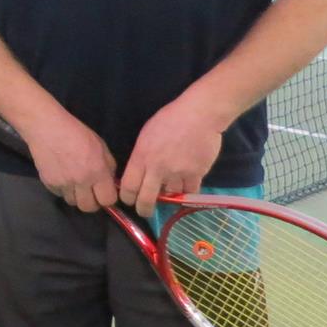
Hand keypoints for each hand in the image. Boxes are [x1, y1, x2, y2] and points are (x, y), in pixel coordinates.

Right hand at [23, 107, 119, 212]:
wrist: (46, 127)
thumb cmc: (77, 132)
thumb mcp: (101, 146)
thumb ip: (108, 166)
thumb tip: (110, 182)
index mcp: (97, 171)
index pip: (108, 200)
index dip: (108, 198)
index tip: (105, 192)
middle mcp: (81, 181)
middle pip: (88, 207)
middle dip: (91, 202)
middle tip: (90, 192)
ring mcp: (63, 184)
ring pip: (72, 202)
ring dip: (76, 196)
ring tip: (74, 183)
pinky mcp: (48, 183)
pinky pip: (59, 194)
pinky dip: (62, 189)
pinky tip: (62, 176)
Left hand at [119, 98, 222, 218]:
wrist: (199, 115)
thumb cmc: (169, 119)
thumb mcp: (146, 136)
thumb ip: (141, 156)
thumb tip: (138, 173)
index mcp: (141, 157)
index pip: (128, 186)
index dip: (127, 197)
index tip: (129, 200)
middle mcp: (157, 169)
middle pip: (146, 199)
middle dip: (143, 209)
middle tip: (144, 211)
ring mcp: (177, 173)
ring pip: (170, 196)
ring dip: (169, 196)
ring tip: (169, 192)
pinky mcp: (196, 174)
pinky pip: (190, 192)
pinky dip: (187, 192)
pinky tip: (185, 188)